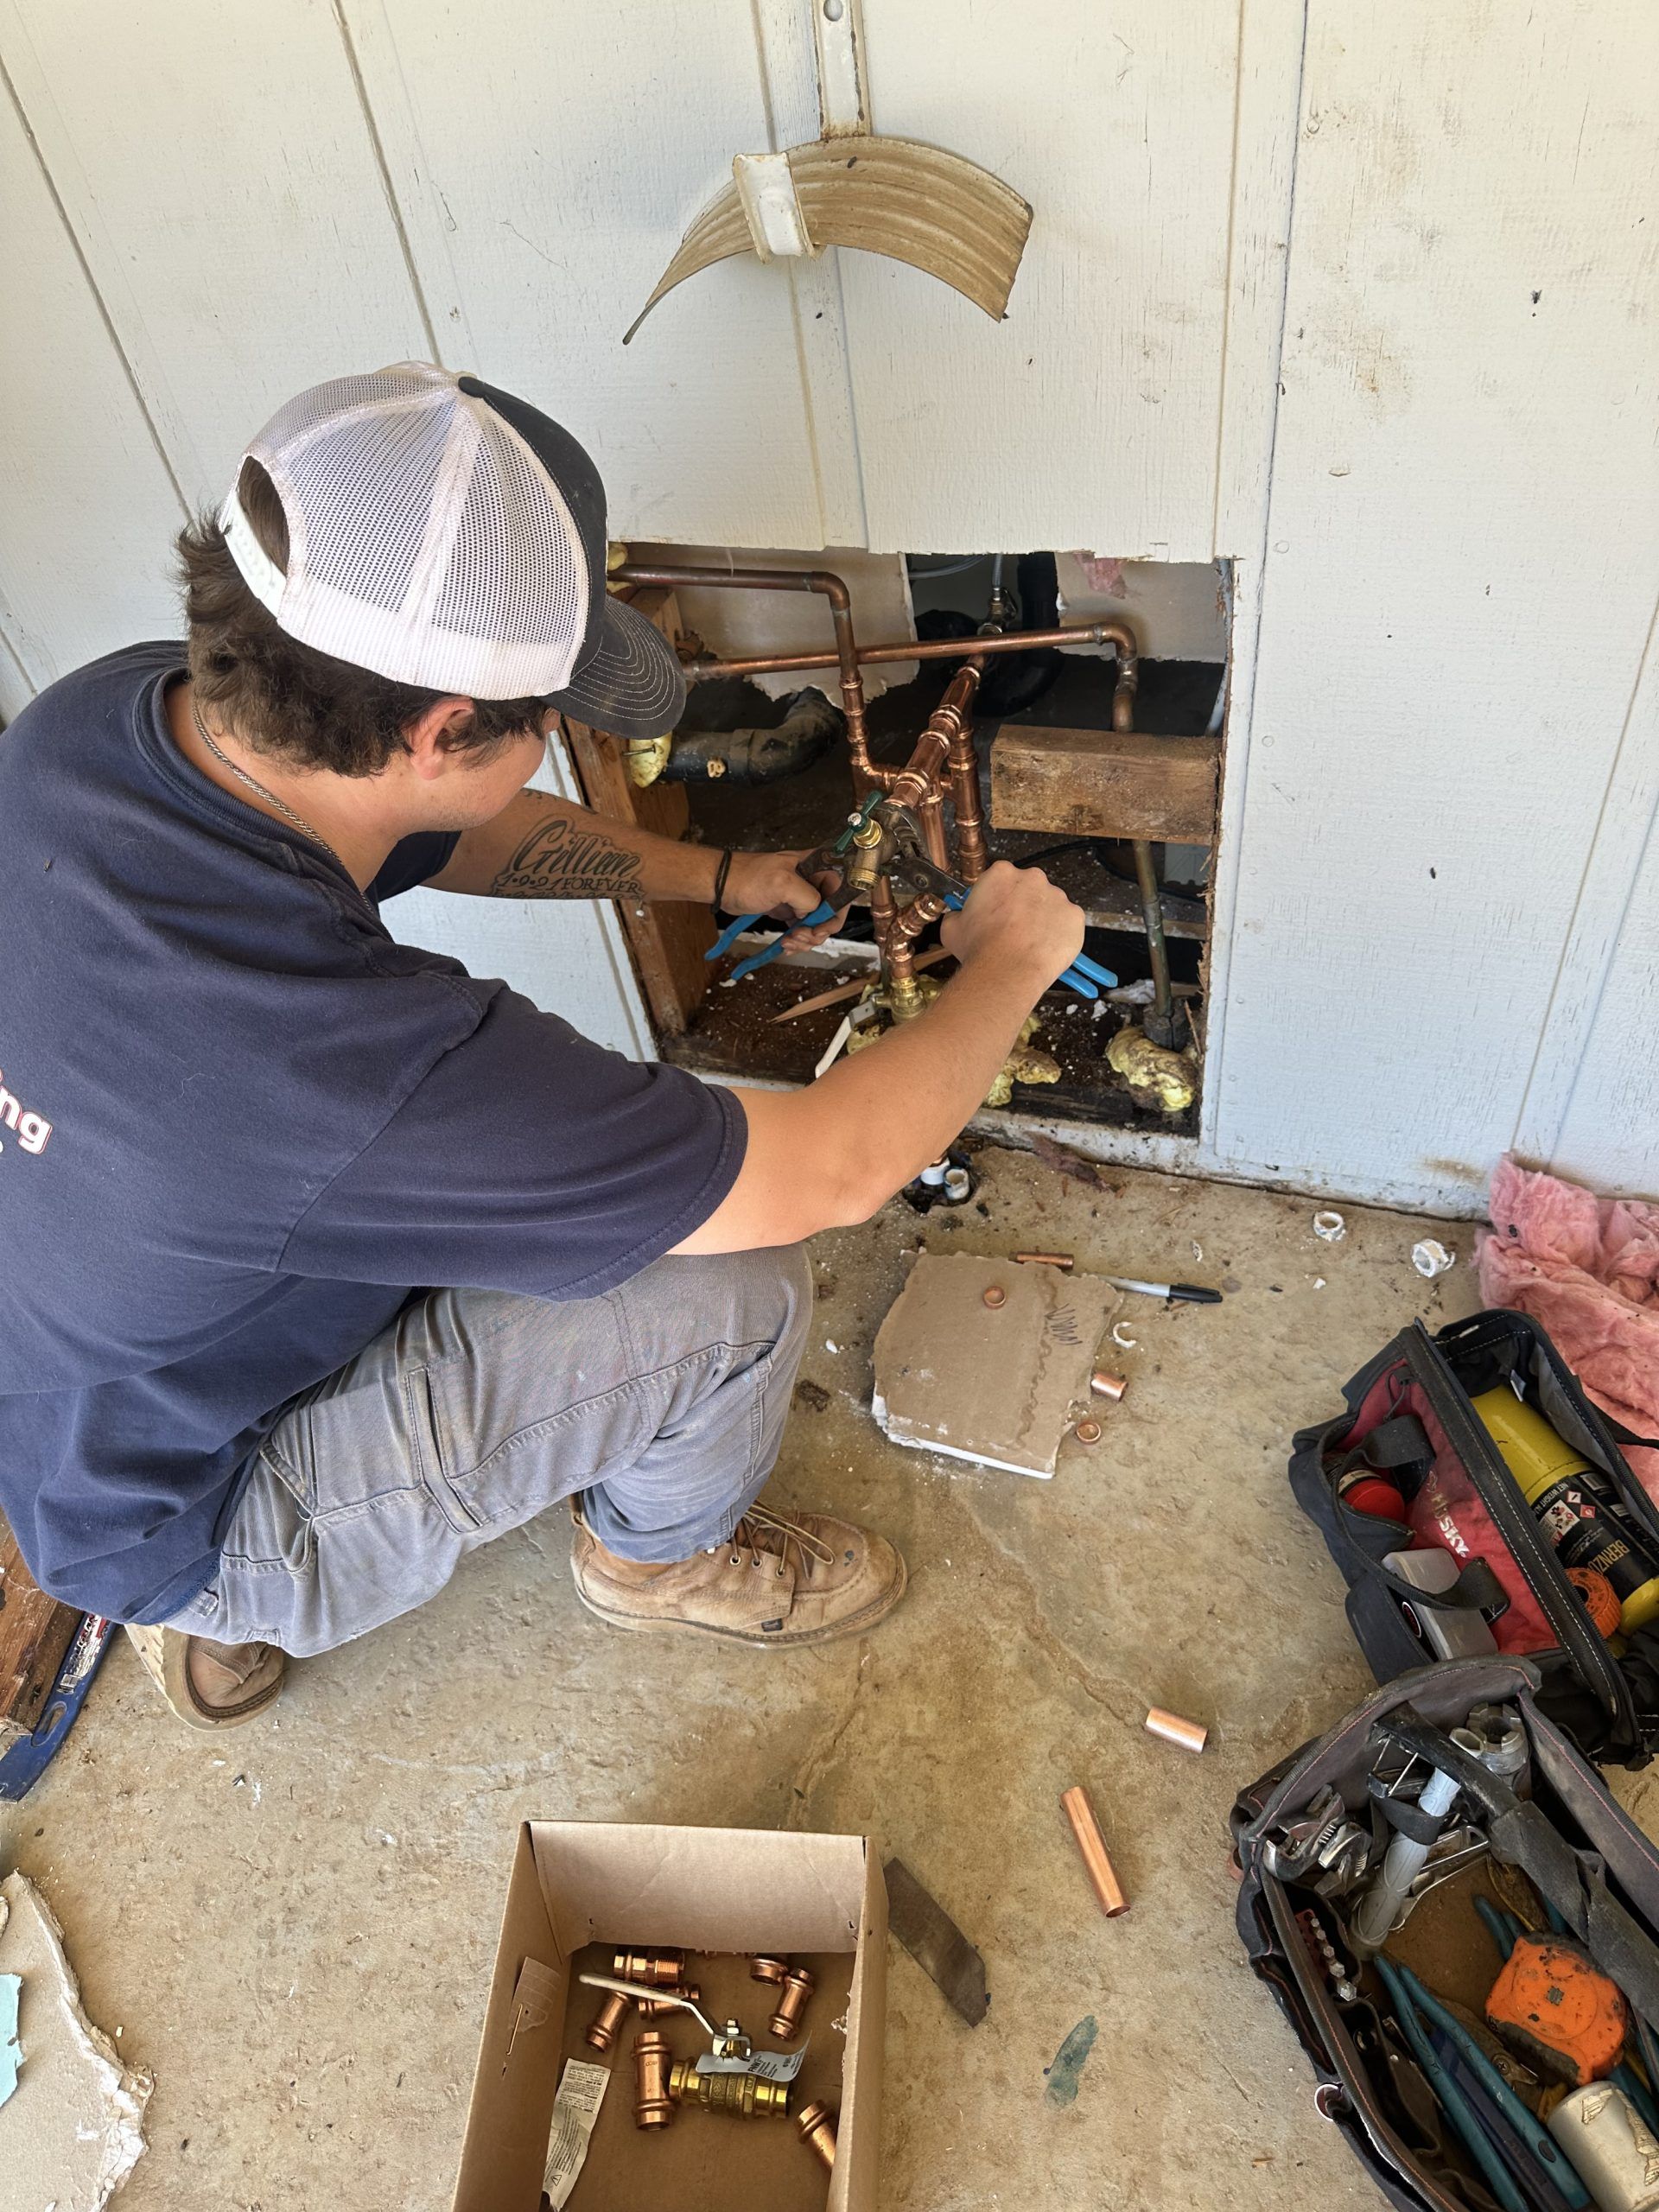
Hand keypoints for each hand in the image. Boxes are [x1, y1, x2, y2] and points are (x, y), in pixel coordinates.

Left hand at [722, 850, 841, 952]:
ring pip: (818, 924)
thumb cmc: (747, 878)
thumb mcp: (782, 883)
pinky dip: (797, 940)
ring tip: (788, 941)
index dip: (836, 912)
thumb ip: (808, 896)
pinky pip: (803, 928)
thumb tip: (813, 912)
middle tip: (799, 936)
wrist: (723, 886)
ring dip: (806, 938)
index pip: (842, 890)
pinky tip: (786, 944)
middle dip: (818, 930)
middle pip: (832, 912)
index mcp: (816, 866)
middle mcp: (813, 880)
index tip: (821, 927)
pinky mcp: (791, 909)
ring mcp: (802, 896)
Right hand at [939, 860, 1084, 984]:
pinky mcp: (1075, 916)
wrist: (1006, 972)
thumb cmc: (980, 950)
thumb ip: (958, 915)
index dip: (998, 899)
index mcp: (1001, 873)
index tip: (997, 914)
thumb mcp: (952, 928)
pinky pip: (1069, 924)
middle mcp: (1032, 878)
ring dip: (1043, 921)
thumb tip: (959, 917)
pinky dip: (1060, 935)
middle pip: (1029, 889)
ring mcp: (1057, 896)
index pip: (1002, 879)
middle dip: (1023, 907)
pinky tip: (1045, 950)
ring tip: (1029, 945)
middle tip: (1013, 932)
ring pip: (1051, 907)